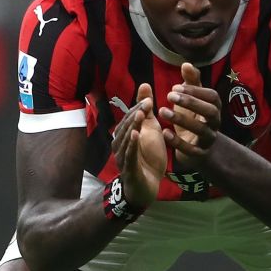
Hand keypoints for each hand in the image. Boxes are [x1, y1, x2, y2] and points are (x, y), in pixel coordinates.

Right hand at [112, 83, 166, 207]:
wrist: (149, 185)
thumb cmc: (148, 157)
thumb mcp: (150, 129)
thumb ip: (146, 109)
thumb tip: (145, 84)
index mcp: (124, 135)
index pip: (130, 119)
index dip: (138, 108)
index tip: (148, 99)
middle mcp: (120, 145)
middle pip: (126, 127)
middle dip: (135, 115)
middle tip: (145, 105)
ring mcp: (123, 158)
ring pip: (126, 140)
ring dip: (133, 127)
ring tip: (140, 116)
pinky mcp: (129, 170)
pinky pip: (129, 156)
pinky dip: (132, 145)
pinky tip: (136, 135)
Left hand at [160, 63, 220, 161]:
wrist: (197, 148)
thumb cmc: (193, 118)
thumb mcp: (192, 100)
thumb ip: (190, 82)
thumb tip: (186, 63)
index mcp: (215, 107)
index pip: (211, 96)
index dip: (195, 91)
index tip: (174, 86)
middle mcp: (215, 123)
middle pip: (210, 112)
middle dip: (191, 103)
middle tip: (169, 95)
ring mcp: (208, 139)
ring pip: (200, 130)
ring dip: (181, 120)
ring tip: (162, 111)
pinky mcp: (199, 154)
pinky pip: (191, 149)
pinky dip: (178, 142)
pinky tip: (165, 132)